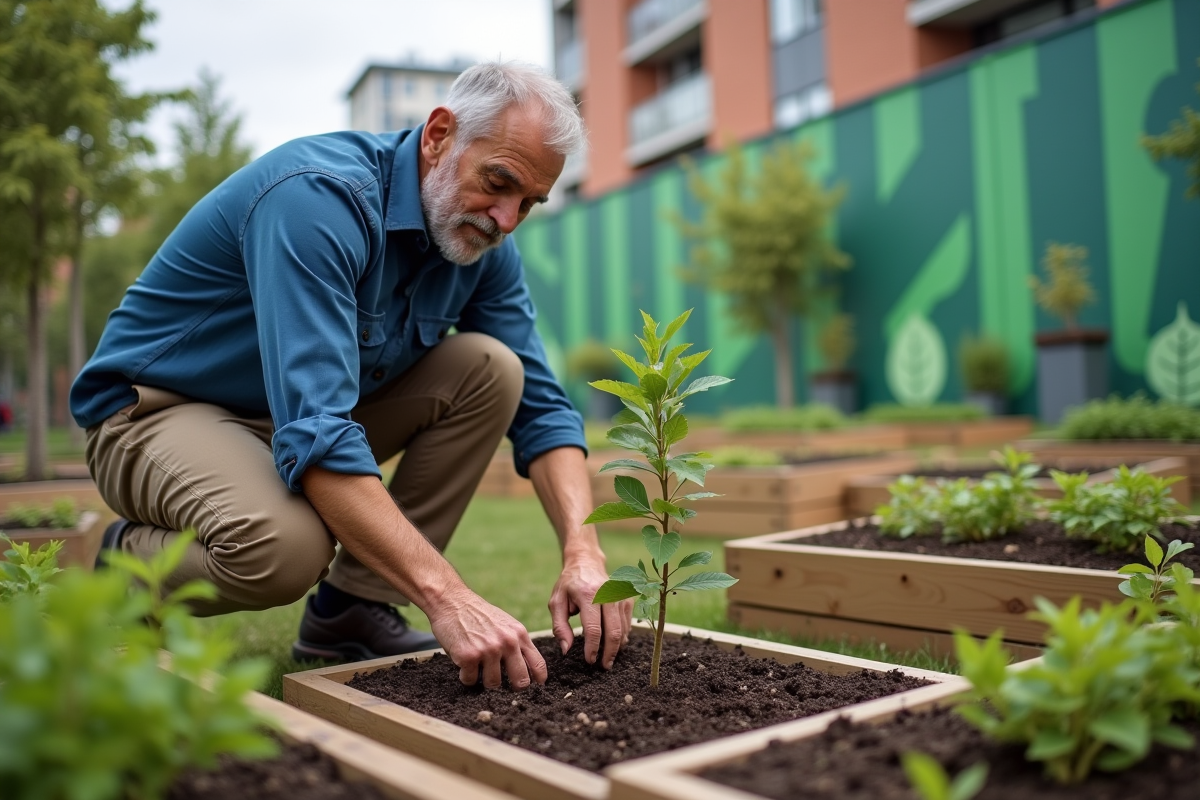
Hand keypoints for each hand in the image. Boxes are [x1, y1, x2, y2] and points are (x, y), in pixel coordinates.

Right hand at [426, 587, 546, 689]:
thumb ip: (517, 644)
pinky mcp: (469, 656)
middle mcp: (507, 642)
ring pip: (493, 684)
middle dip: (513, 688)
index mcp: (519, 634)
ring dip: (484, 680)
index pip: (538, 665)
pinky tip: (463, 662)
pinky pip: (470, 680)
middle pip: (521, 681)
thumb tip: (528, 672)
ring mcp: (489, 650)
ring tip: (478, 666)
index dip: (538, 682)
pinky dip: (465, 675)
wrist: (451, 600)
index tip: (533, 688)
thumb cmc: (478, 615)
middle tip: (503, 685)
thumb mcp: (506, 624)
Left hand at [549, 549, 632, 668]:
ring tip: (607, 658)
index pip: (593, 628)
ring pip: (622, 629)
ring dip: (616, 647)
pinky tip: (613, 643)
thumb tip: (566, 649)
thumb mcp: (556, 602)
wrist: (586, 563)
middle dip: (609, 652)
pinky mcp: (627, 598)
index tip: (589, 660)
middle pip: (613, 631)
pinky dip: (621, 636)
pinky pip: (627, 623)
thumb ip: (560, 627)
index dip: (592, 648)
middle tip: (604, 666)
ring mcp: (620, 596)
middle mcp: (608, 594)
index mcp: (588, 594)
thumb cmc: (569, 585)